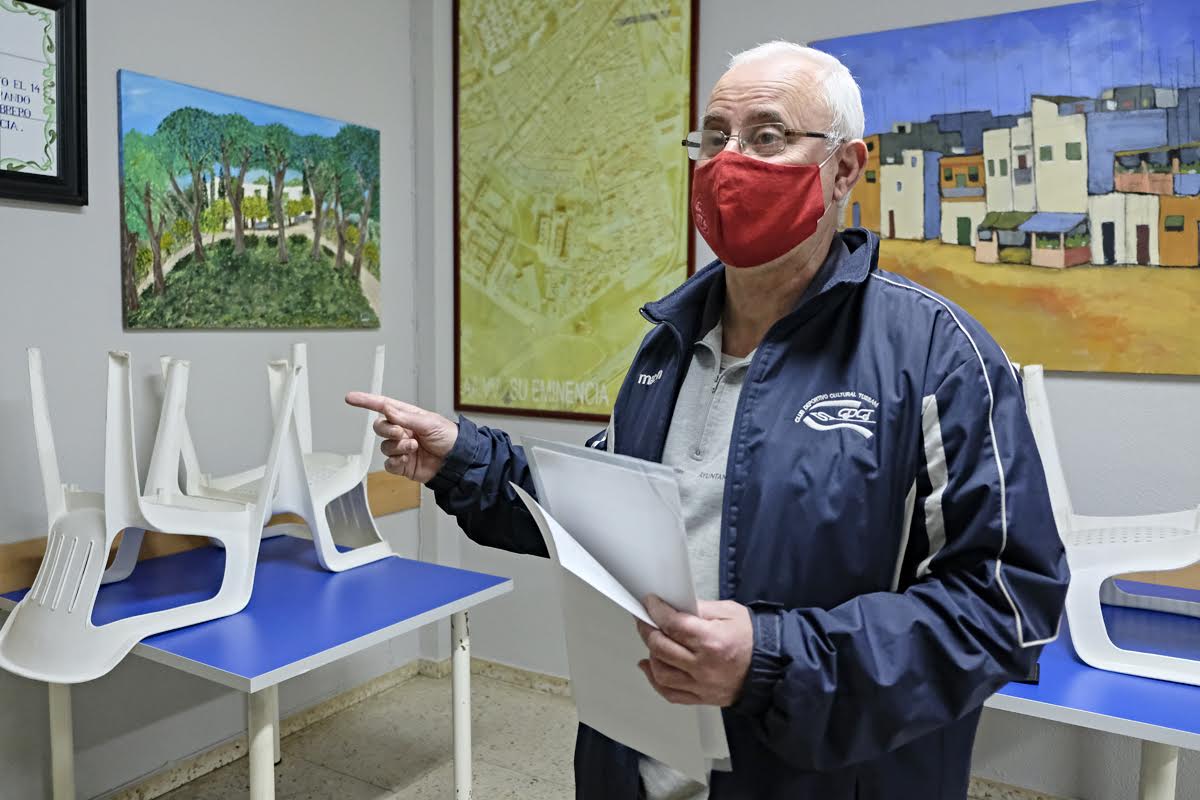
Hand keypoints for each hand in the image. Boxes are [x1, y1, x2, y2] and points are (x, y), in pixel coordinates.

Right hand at [344, 392, 458, 482]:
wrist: (457, 461)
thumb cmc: (449, 437)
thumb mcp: (429, 423)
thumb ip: (406, 418)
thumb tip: (387, 409)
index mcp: (408, 416)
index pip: (383, 406)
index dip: (366, 401)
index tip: (351, 398)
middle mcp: (402, 431)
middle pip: (380, 427)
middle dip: (387, 430)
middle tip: (402, 433)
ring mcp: (401, 448)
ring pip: (384, 446)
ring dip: (397, 447)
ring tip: (414, 447)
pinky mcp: (402, 464)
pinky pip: (389, 463)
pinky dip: (396, 461)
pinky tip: (407, 460)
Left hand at [635, 595, 753, 706]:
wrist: (772, 667)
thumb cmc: (752, 638)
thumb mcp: (729, 612)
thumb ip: (700, 608)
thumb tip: (675, 606)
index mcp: (712, 641)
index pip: (673, 625)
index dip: (656, 611)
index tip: (650, 603)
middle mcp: (703, 666)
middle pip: (661, 648)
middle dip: (648, 630)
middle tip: (645, 620)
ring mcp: (701, 685)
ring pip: (661, 673)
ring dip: (651, 655)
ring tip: (652, 642)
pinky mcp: (702, 697)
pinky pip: (670, 693)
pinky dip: (655, 680)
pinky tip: (651, 666)